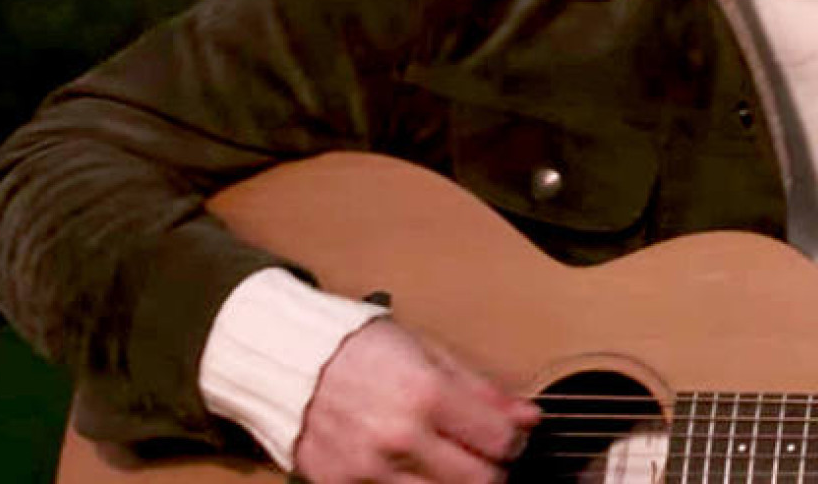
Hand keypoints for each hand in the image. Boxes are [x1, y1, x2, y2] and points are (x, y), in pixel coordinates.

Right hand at [294, 319, 540, 482]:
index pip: (501, 442)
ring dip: (454, 483)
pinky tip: (413, 468)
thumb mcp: (429, 352)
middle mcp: (399, 438)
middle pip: (480, 482)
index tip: (509, 434)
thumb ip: (483, 389)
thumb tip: (529, 416)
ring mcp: (369, 470)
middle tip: (483, 453)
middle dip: (492, 469)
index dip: (515, 440)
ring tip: (447, 460)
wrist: (288, 361)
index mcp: (426, 395)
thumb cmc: (360, 348)